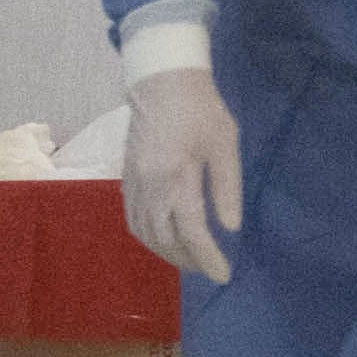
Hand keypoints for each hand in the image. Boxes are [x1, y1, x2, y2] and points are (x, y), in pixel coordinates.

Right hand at [122, 65, 244, 284]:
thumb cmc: (199, 109)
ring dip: (166, 252)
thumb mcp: (224, 143)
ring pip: (144, 233)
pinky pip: (133, 219)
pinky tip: (164, 237)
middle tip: (208, 267)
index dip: (207, 258)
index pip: (191, 232)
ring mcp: (134, 183)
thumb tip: (230, 227)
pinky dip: (148, 236)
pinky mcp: (126, 177)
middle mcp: (149, 186)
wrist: (160, 81)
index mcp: (176, 177)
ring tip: (188, 258)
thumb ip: (227, 187)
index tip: (223, 275)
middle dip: (187, 260)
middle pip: (165, 239)